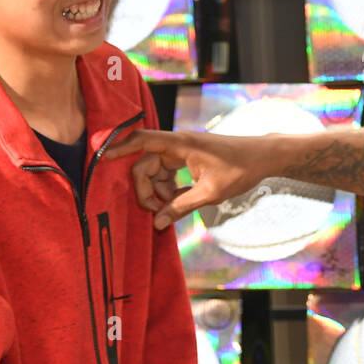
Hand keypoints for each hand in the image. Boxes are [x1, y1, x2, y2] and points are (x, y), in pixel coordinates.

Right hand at [101, 129, 273, 229]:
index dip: (119, 147)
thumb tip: (156, 223)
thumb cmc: (240, 169)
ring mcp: (182, 152)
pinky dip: (168, 190)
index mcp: (180, 144)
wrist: (263, 157)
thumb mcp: (210, 193)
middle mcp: (177, 145)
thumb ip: (181, 207)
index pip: (142, 140)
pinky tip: (177, 203)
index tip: (100, 158)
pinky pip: (167, 174)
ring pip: (155, 172)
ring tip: (171, 209)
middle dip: (145, 189)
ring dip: (157, 192)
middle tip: (155, 212)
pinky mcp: (187, 160)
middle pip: (145, 164)